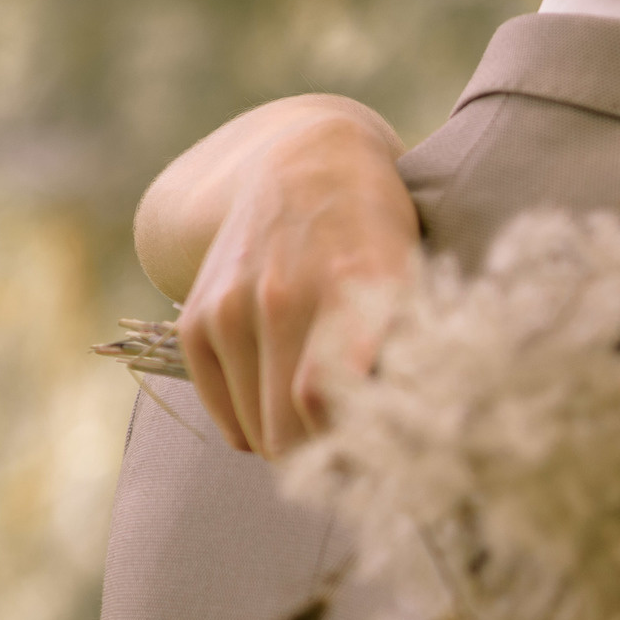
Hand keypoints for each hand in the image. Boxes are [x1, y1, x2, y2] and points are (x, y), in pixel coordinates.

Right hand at [174, 113, 418, 457]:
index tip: (388, 458)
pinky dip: (256, 428)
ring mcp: (232, 306)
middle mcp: (284, 295)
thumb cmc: (378, 230)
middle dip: (330, 457)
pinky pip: (226, 418)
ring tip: (328, 420)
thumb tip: (420, 435)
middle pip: (293, 431)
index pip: (329, 397)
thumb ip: (410, 346)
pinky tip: (287, 403)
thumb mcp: (413, 273)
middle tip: (363, 452)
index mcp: (354, 285)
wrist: (301, 161)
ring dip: (293, 443)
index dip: (357, 447)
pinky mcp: (198, 319)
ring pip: (259, 433)